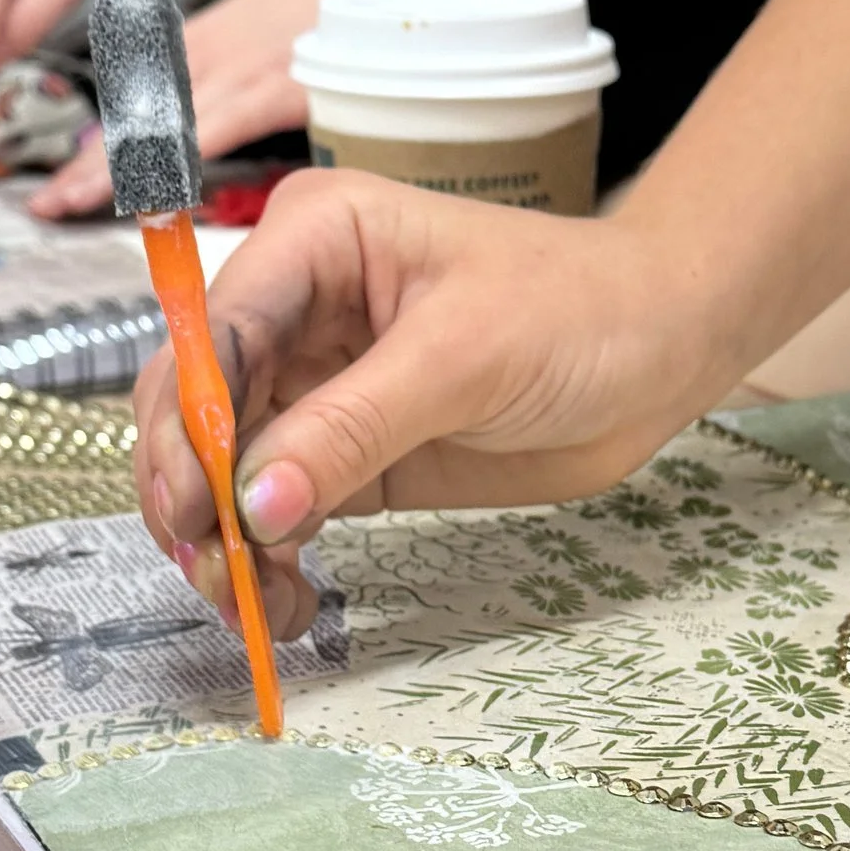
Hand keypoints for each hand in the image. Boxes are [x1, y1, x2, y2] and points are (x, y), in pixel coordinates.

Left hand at [34, 0, 337, 215]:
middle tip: (45, 205)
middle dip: (87, 168)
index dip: (92, 155)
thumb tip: (186, 142)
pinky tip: (156, 187)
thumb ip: (216, 88)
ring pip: (162, 127)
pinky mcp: (274, 86)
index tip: (56, 191)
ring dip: (116, 168)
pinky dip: (184, 158)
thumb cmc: (317, 10)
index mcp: (192, 51)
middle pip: (133, 122)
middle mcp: (202, 60)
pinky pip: (217, 129)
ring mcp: (237, 72)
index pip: (129, 112)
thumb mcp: (249, 42)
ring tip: (73, 202)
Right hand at [132, 168, 724, 636]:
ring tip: (252, 609)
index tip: (192, 507)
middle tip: (215, 573)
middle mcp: (296, 308)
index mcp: (314, 241)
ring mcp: (315, 383)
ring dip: (226, 543)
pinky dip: (270, 561)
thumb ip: (352, 428)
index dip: (188, 423)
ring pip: (226, 470)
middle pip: (197, 407)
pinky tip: (285, 606)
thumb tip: (254, 503)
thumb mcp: (464, 359)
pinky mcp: (343, 450)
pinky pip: (279, 508)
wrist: (661, 349)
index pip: (213, 333)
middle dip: (192, 492)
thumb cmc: (578, 310)